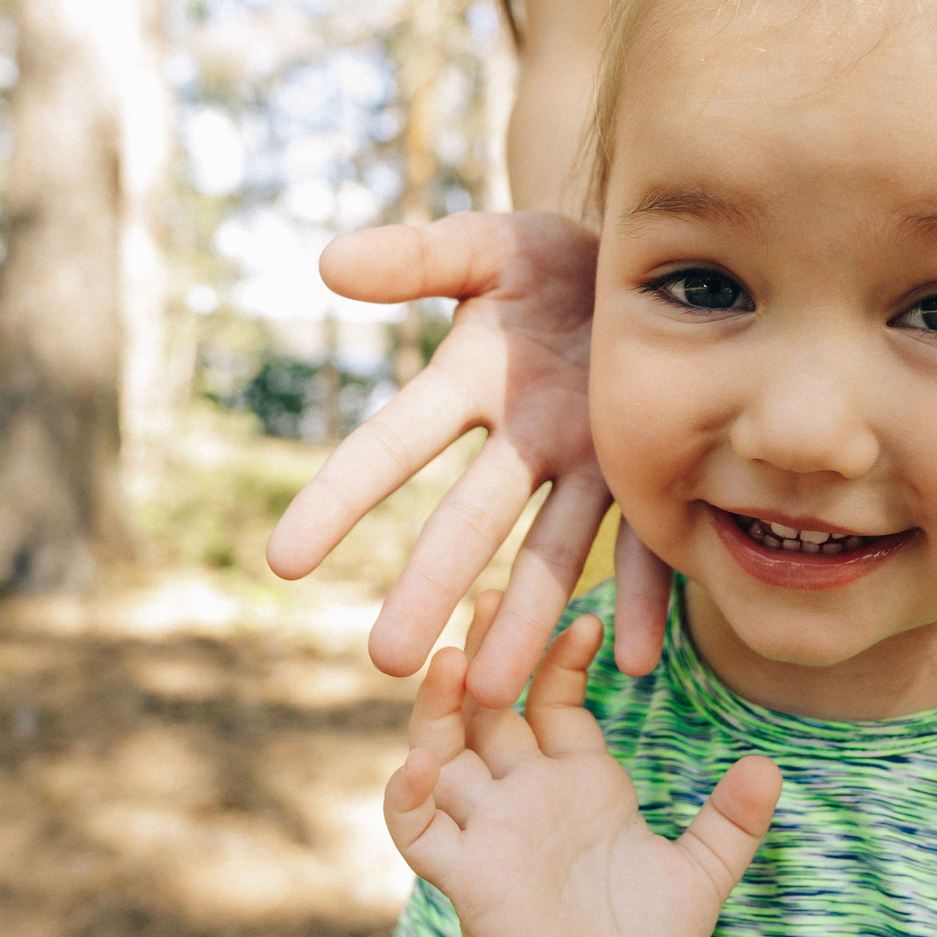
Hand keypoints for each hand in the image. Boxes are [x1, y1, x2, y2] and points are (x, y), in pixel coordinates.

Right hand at [267, 212, 613, 707]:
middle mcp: (524, 440)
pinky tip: (635, 659)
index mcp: (471, 384)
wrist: (653, 268)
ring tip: (493, 690)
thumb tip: (329, 263)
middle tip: (388, 661)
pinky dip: (643, 600)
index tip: (283, 561)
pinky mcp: (653, 475)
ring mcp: (591, 465)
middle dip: (429, 586)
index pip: (395, 444)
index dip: (340, 496)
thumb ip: (416, 258)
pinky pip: (650, 546)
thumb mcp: (489, 246)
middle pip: (470, 519)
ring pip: (552, 551)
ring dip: (526, 619)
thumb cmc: (554, 261)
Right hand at [382, 592, 781, 936]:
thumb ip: (730, 822)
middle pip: (490, 705)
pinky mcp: (462, 876)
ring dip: (439, 707)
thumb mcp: (699, 876)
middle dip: (487, 652)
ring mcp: (487, 830)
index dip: (563, 657)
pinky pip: (419, 827)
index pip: (556, 697)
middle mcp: (524, 794)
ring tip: (449, 660)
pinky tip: (419, 761)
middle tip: (492, 594)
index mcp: (578, 781)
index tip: (588, 619)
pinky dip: (409, 793)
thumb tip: (770, 765)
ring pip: (444, 751)